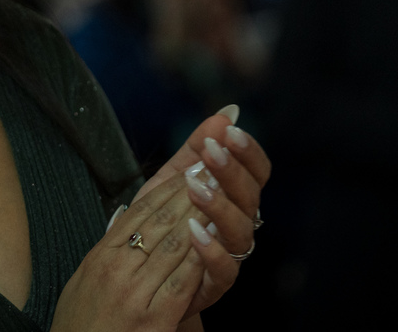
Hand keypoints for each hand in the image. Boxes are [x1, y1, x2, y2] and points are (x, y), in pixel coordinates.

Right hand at [51, 172, 207, 331]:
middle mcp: (115, 269)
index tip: (185, 174)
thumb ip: (107, 250)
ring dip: (198, 217)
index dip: (165, 190)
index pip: (137, 212)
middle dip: (187, 195)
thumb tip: (125, 220)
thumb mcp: (85, 280)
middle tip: (209, 172)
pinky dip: (199, 257)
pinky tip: (213, 241)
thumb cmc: (81, 327)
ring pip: (172, 244)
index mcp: (100, 256)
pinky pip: (180, 281)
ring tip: (217, 196)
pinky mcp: (152, 319)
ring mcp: (133, 293)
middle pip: (158, 222)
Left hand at [133, 108, 270, 318]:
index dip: (248, 152)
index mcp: (234, 196)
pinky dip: (211, 250)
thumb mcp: (172, 180)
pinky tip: (193, 231)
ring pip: (241, 231)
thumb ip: (195, 148)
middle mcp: (240, 224)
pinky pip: (224, 270)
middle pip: (251, 196)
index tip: (230, 133)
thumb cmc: (163, 222)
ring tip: (195, 188)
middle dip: (232, 171)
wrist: (141, 273)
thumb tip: (227, 112)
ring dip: (220, 206)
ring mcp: (230, 255)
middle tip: (211, 151)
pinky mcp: (214, 284)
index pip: (256, 171)